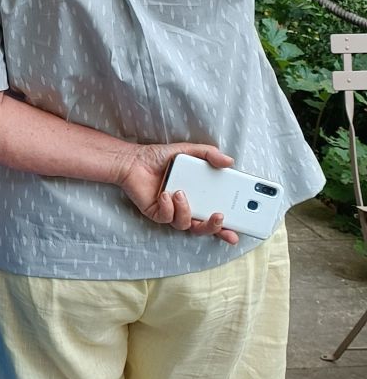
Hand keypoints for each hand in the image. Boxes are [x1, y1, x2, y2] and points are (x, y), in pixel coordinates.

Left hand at [114, 142, 239, 243]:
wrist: (134, 160)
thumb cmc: (162, 157)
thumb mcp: (190, 151)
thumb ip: (210, 155)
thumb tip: (229, 161)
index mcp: (199, 196)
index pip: (217, 213)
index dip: (230, 224)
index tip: (243, 226)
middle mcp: (187, 207)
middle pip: (204, 227)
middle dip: (214, 227)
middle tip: (220, 216)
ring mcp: (172, 212)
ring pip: (185, 225)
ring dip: (185, 210)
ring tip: (179, 192)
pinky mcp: (157, 213)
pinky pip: (166, 218)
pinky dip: (167, 206)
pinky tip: (164, 194)